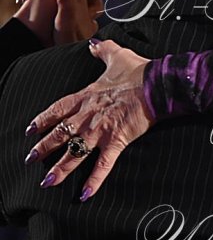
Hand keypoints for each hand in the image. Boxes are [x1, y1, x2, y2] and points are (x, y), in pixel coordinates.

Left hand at [24, 39, 154, 200]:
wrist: (155, 84)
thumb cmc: (137, 71)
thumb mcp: (117, 55)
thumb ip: (103, 50)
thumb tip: (94, 43)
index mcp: (86, 96)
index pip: (58, 109)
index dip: (43, 120)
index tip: (31, 129)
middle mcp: (88, 116)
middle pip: (60, 134)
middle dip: (44, 148)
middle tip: (30, 159)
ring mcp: (100, 130)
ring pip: (75, 153)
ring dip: (60, 169)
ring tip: (48, 183)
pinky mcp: (116, 141)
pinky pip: (102, 165)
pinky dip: (93, 181)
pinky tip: (84, 195)